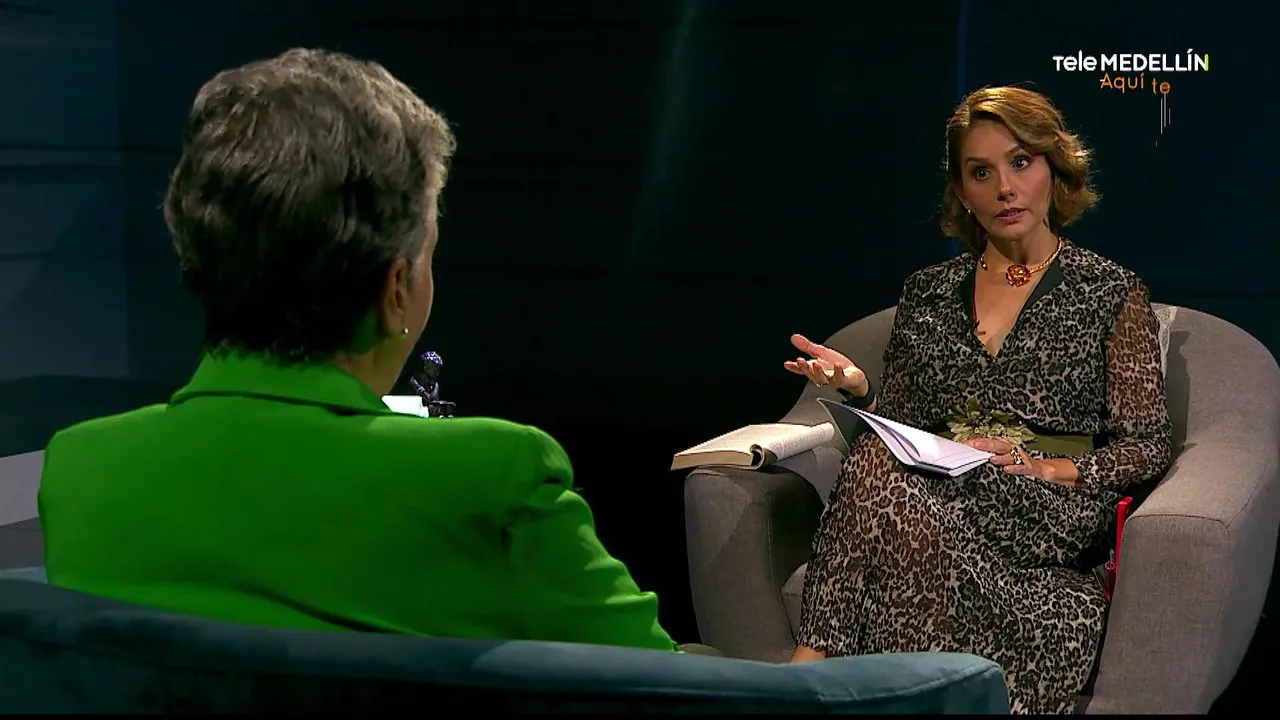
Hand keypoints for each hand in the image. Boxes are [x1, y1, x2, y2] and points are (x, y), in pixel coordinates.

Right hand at [783, 334, 867, 395]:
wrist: (853, 376)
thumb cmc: (835, 365)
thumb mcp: (820, 352)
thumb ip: (807, 346)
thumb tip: (794, 337)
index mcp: (814, 369)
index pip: (802, 369)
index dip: (794, 367)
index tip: (787, 364)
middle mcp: (821, 376)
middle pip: (811, 374)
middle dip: (805, 368)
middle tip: (800, 361)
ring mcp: (832, 380)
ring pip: (822, 378)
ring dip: (818, 372)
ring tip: (816, 364)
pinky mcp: (843, 380)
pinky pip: (839, 377)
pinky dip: (838, 372)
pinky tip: (837, 365)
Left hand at [961, 437, 1081, 486]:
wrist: (1038, 468)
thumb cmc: (1016, 462)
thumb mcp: (1001, 457)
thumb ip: (987, 454)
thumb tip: (969, 452)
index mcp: (1003, 445)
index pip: (988, 442)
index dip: (976, 442)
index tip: (964, 444)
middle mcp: (1011, 448)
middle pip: (997, 445)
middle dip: (985, 444)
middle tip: (974, 445)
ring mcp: (1019, 457)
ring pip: (1008, 455)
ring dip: (999, 456)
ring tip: (991, 458)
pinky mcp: (1027, 466)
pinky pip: (1020, 467)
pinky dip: (1014, 468)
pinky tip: (1007, 469)